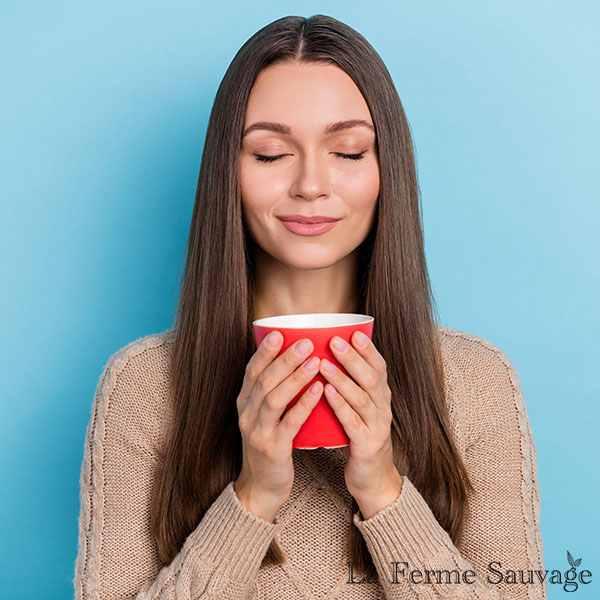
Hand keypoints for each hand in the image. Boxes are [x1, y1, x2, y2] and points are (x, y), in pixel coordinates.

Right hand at [234, 331, 322, 521]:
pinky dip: (303, 404)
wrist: (262, 487)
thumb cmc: (270, 444)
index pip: (251, 371)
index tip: (278, 332)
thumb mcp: (265, 415)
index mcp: (244, 402)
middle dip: (285, 359)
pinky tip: (318, 390)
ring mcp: (257, 432)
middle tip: (305, 341)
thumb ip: (274, 391)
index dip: (264, 351)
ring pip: (274, 398)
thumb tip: (293, 360)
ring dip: (295, 377)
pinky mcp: (272, 449)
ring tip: (315, 361)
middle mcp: (246, 414)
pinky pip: (289, 423)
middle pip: (264, 380)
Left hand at [319, 331, 402, 519]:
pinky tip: (326, 394)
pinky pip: (353, 423)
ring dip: (342, 379)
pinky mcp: (367, 445)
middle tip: (334, 340)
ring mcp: (378, 427)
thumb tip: (327, 356)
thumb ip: (351, 386)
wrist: (373, 480)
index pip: (379, 367)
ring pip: (362, 398)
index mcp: (381, 397)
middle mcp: (383, 408)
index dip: (368, 349)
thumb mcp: (360, 409)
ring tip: (323, 363)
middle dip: (353, 357)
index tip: (354, 332)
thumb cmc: (360, 438)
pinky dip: (340, 406)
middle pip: (371, 378)